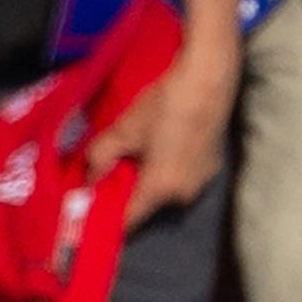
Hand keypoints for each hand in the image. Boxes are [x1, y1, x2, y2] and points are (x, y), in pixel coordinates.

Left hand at [84, 37, 238, 231]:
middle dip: (127, 194)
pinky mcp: (212, 168)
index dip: (108, 219)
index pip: (128, 222)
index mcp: (160, 190)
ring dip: (148, 182)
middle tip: (112, 173)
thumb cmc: (164, 105)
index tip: (93, 211)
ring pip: (164, 193)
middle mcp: (184, 196)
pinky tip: (162, 148)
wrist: (209, 78)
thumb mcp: (123, 131)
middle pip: (146, 206)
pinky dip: (168, 172)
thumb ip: (99, 160)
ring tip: (138, 157)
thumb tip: (89, 180)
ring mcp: (202, 183)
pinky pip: (181, 179)